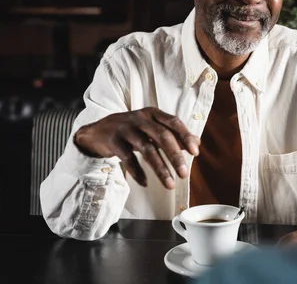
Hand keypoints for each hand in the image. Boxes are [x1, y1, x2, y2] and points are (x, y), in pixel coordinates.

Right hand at [74, 107, 199, 188]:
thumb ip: (173, 134)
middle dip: (175, 156)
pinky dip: (137, 172)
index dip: (186, 136)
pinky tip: (145, 183)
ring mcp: (126, 129)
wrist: (97, 131)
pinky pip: (128, 158)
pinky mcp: (113, 141)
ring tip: (170, 185)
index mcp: (153, 113)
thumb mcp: (152, 127)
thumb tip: (197, 143)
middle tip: (184, 174)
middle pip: (162, 136)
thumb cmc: (131, 129)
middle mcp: (140, 119)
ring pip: (147, 149)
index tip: (196, 152)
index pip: (174, 122)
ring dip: (160, 169)